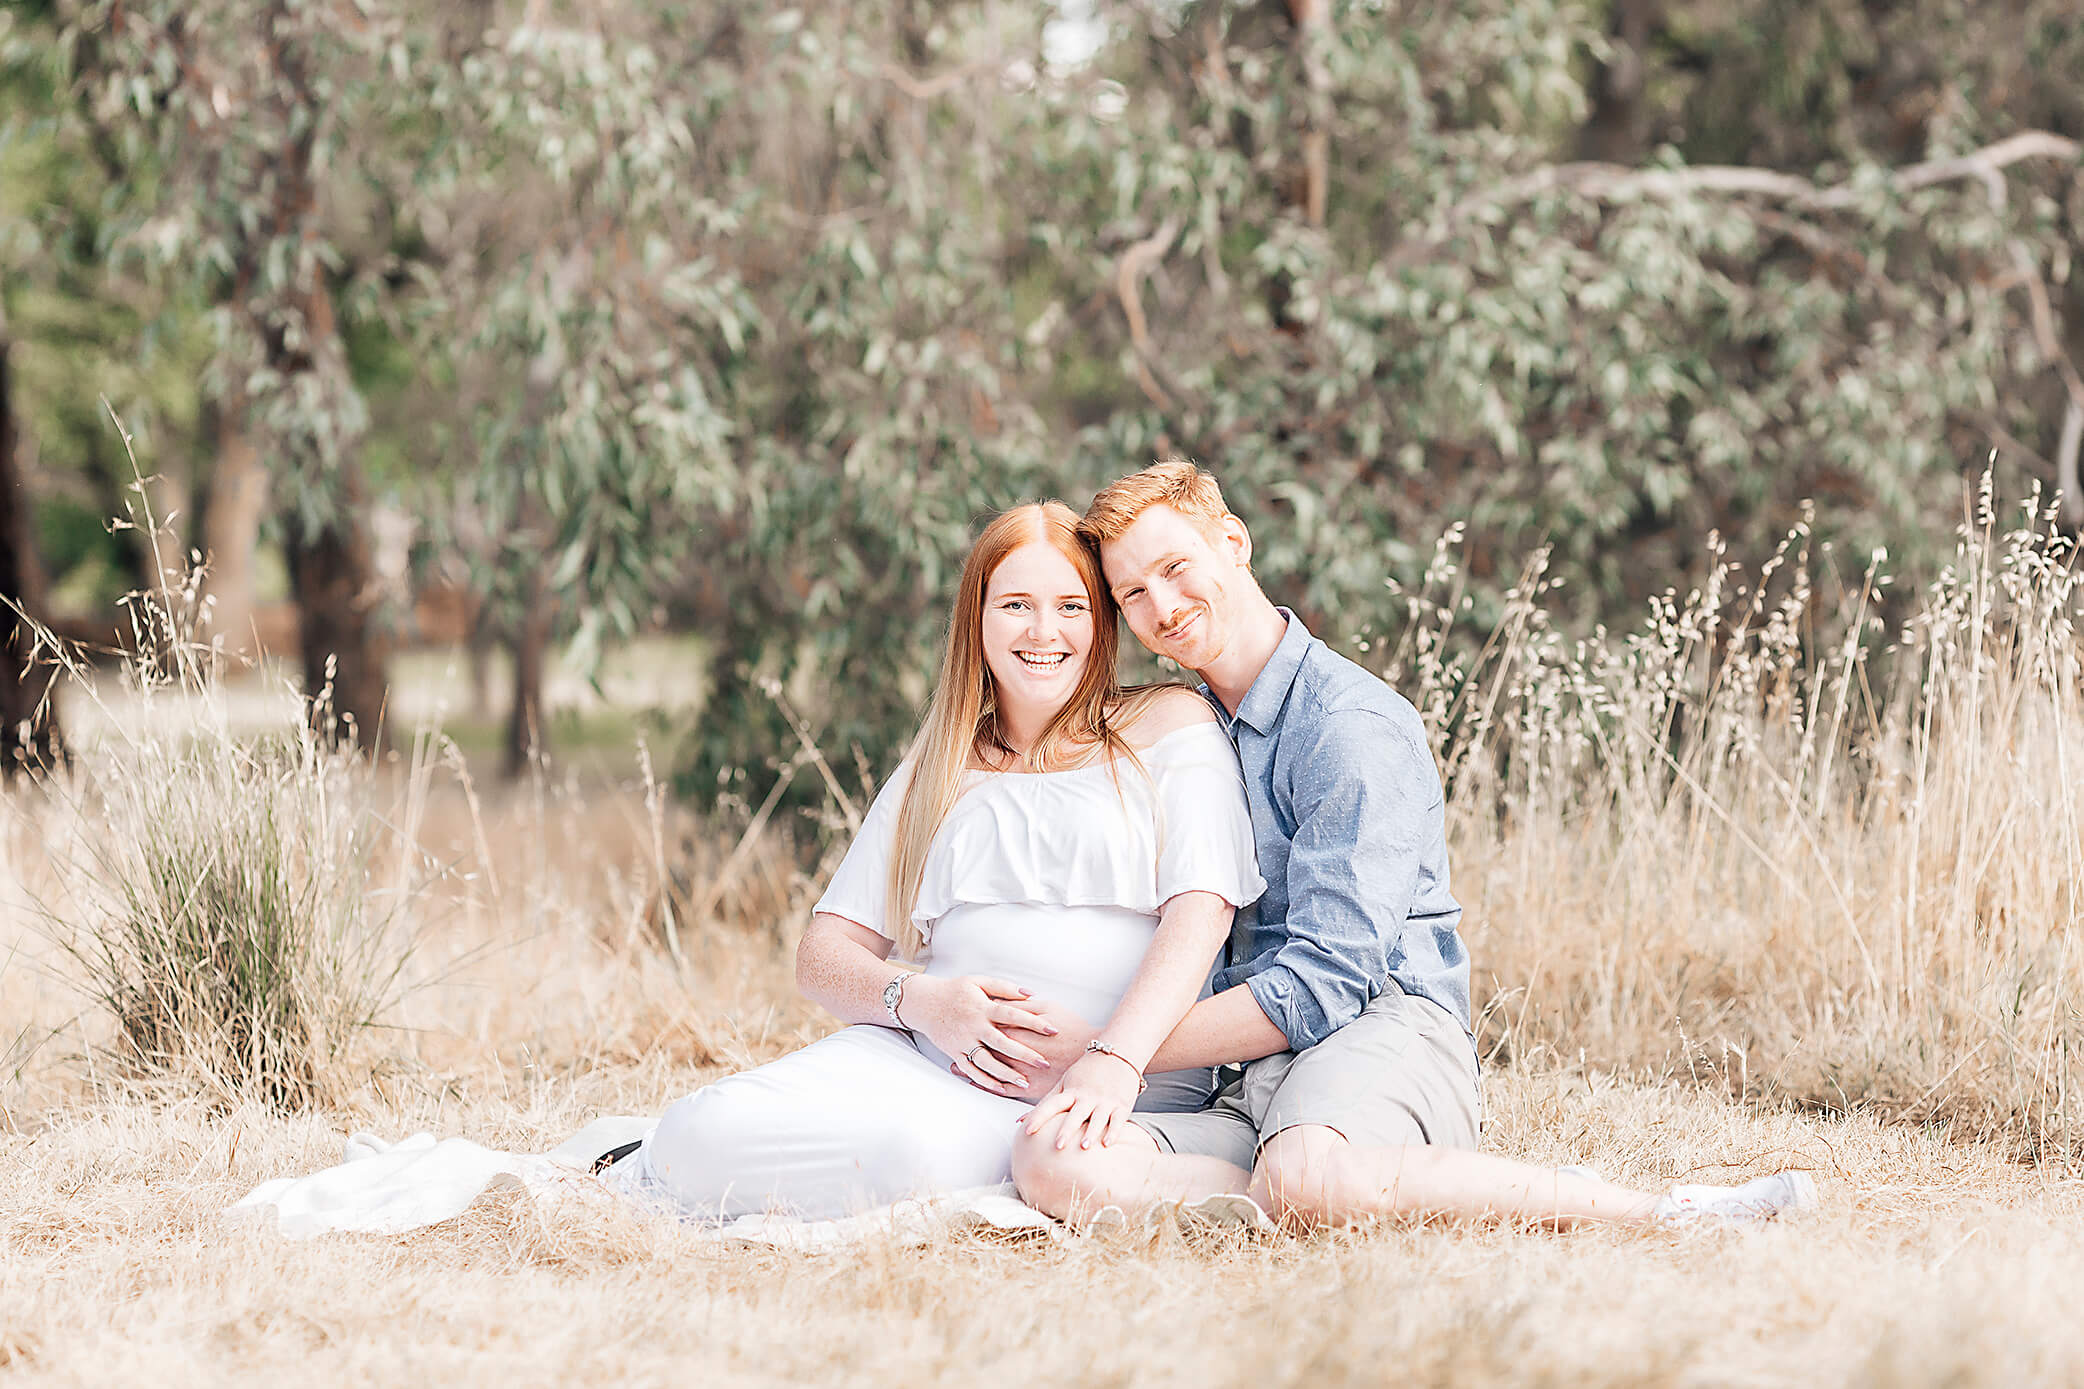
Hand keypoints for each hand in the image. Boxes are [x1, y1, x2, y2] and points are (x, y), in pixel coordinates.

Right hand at [901, 974, 1058, 1095]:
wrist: (925, 1003)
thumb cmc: (955, 990)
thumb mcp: (979, 982)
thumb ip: (1005, 988)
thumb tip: (1031, 993)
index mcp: (983, 1007)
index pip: (1013, 1015)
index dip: (1034, 1022)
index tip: (1053, 1030)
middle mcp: (974, 1026)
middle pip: (1003, 1042)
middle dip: (1025, 1054)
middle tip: (1045, 1063)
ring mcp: (963, 1042)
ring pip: (987, 1062)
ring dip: (1006, 1073)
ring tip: (1025, 1082)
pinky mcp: (955, 1053)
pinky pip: (971, 1071)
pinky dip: (985, 1081)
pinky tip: (1001, 1088)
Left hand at [950, 997, 1095, 1099]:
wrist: (1092, 1055)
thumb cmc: (1071, 1028)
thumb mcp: (1048, 1008)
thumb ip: (1022, 1004)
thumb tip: (1002, 999)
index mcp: (1018, 1030)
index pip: (989, 1025)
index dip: (974, 1022)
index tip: (960, 1019)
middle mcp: (1015, 1052)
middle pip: (984, 1048)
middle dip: (966, 1045)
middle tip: (949, 1042)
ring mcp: (1020, 1072)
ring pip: (988, 1070)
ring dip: (970, 1067)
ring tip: (953, 1066)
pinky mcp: (1028, 1088)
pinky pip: (1001, 1089)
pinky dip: (986, 1086)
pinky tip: (974, 1084)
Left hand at [1020, 1051, 1143, 1149]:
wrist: (1119, 1052)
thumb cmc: (1088, 1071)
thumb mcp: (1065, 1082)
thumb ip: (1046, 1103)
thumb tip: (1020, 1122)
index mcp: (1071, 1091)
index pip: (1051, 1104)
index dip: (1038, 1117)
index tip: (1027, 1131)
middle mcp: (1087, 1096)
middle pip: (1075, 1115)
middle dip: (1067, 1130)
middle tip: (1058, 1146)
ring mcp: (1105, 1100)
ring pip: (1098, 1118)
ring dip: (1091, 1132)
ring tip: (1084, 1146)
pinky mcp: (1122, 1105)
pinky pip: (1118, 1120)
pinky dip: (1114, 1132)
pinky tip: (1108, 1143)